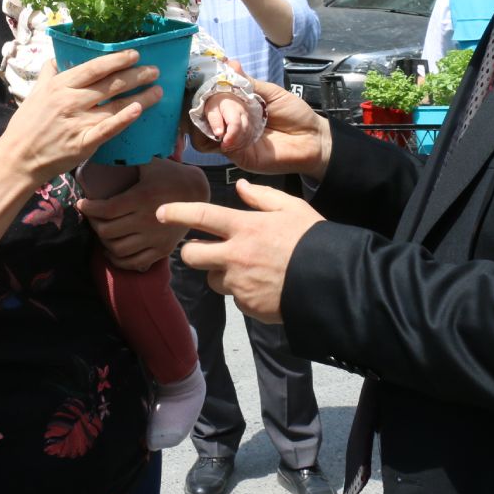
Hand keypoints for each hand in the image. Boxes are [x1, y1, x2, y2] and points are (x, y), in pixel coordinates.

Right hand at [0, 51, 161, 184]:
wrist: (18, 158)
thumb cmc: (26, 125)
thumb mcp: (34, 93)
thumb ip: (48, 74)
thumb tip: (56, 58)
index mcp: (60, 85)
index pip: (94, 68)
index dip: (116, 59)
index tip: (135, 54)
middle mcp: (71, 101)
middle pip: (110, 84)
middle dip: (136, 75)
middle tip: (155, 70)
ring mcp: (78, 122)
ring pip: (115, 105)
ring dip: (140, 96)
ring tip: (158, 90)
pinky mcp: (83, 143)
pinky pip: (108, 129)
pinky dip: (124, 119)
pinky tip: (138, 110)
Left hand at [79, 157, 208, 270]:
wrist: (199, 193)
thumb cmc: (170, 174)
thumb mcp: (150, 162)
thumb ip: (128, 157)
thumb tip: (104, 146)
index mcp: (141, 198)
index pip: (106, 210)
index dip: (88, 209)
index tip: (82, 204)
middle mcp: (147, 220)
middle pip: (108, 231)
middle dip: (94, 224)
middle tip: (92, 217)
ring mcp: (155, 238)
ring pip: (118, 249)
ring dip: (104, 242)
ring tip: (102, 232)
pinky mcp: (162, 250)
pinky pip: (134, 262)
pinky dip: (118, 259)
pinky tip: (113, 250)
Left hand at [166, 179, 324, 322]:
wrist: (332, 282)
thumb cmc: (313, 240)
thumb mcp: (292, 208)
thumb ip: (263, 197)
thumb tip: (241, 187)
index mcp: (245, 227)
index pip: (200, 216)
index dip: (177, 213)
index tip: (161, 213)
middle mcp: (235, 256)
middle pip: (192, 255)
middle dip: (191, 251)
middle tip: (203, 248)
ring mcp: (239, 284)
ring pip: (213, 279)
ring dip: (221, 274)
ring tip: (248, 269)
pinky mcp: (247, 306)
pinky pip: (235, 298)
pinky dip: (243, 292)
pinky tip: (264, 285)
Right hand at [191, 76, 330, 180]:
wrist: (314, 139)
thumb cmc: (296, 114)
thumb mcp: (272, 93)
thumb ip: (248, 82)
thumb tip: (230, 63)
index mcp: (239, 104)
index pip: (212, 96)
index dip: (210, 91)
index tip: (218, 84)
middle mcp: (231, 120)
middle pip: (205, 112)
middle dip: (218, 108)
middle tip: (236, 113)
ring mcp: (232, 139)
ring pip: (207, 130)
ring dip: (220, 123)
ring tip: (236, 126)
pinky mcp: (238, 155)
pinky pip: (221, 146)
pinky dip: (227, 138)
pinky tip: (236, 137)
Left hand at [200, 92, 252, 152]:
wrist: (224, 97)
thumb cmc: (216, 104)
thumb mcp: (210, 109)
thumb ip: (214, 121)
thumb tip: (219, 134)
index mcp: (232, 108)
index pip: (236, 124)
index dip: (231, 136)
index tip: (223, 143)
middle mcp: (243, 113)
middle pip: (244, 131)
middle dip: (234, 142)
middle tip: (223, 146)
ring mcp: (248, 119)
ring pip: (248, 134)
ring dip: (238, 143)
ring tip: (227, 146)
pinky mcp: (250, 123)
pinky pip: (250, 136)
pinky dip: (242, 143)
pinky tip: (234, 145)